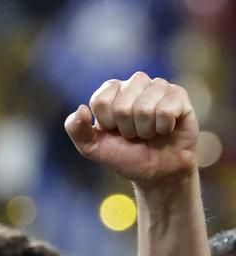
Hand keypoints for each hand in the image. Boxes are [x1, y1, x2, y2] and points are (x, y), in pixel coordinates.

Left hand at [65, 72, 197, 186]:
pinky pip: (166, 109)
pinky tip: (165, 129)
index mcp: (111, 91)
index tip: (113, 131)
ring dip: (145, 130)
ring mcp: (158, 87)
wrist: (156, 172)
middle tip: (134, 135)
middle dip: (126, 129)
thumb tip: (81, 109)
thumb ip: (76, 129)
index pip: (100, 101)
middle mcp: (135, 84)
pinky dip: (163, 127)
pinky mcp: (179, 96)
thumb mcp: (92, 148)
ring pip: (144, 108)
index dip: (106, 123)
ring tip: (149, 133)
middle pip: (122, 106)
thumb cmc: (124, 155)